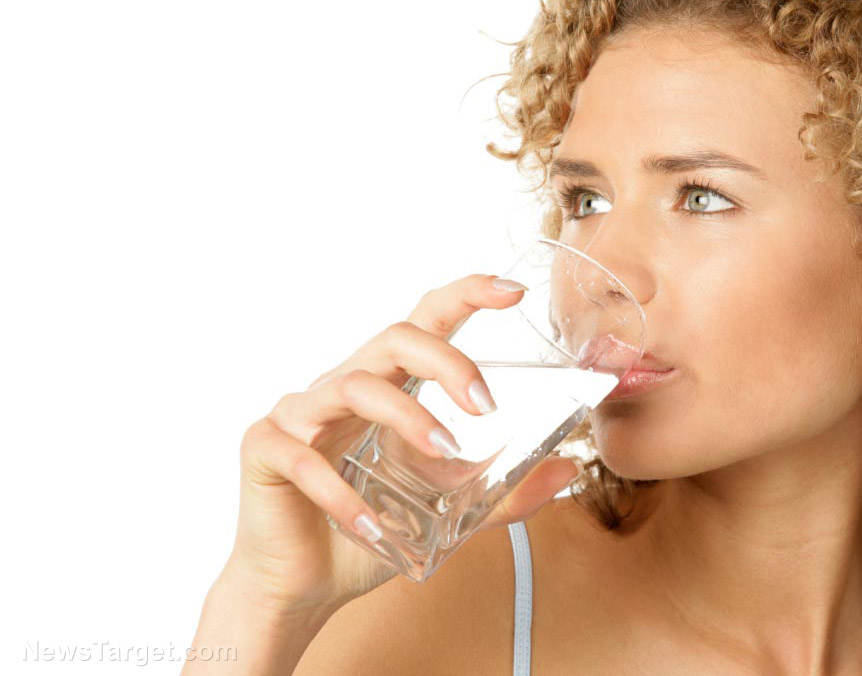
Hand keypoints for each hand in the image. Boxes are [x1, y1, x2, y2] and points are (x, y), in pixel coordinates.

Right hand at [222, 274, 583, 617]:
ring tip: (444, 455)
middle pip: (395, 338)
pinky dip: (343, 495)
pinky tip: (373, 528)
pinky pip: (305, 458)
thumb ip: (503, 491)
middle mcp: (345, 385)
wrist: (306, 585)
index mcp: (389, 386)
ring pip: (354, 385)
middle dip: (447, 361)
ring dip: (407, 419)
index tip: (512, 290)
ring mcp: (302, 413)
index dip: (466, 295)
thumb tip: (567, 470)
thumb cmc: (371, 529)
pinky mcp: (266, 449)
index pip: (427, 322)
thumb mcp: (450, 512)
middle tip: (485, 406)